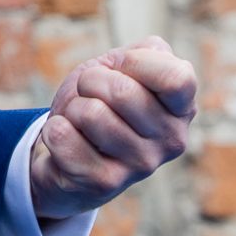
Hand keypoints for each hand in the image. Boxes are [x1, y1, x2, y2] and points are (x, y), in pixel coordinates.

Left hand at [30, 36, 196, 219]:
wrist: (65, 151)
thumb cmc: (99, 100)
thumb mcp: (122, 67)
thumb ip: (146, 52)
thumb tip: (153, 54)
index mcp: (182, 108)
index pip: (176, 78)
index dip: (134, 62)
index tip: (120, 69)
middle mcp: (172, 140)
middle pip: (122, 91)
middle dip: (90, 82)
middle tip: (90, 96)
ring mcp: (143, 165)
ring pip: (89, 113)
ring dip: (72, 109)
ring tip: (81, 122)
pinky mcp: (107, 183)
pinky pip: (62, 135)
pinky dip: (54, 130)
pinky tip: (69, 142)